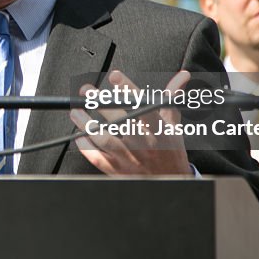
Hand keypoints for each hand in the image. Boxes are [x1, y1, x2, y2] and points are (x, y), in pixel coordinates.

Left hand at [70, 70, 191, 175]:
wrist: (169, 183)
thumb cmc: (170, 151)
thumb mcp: (173, 124)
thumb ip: (171, 98)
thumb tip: (182, 76)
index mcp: (158, 130)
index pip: (142, 106)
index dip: (128, 89)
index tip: (115, 76)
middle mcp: (143, 144)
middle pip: (118, 120)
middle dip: (99, 103)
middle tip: (86, 91)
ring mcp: (128, 158)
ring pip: (103, 139)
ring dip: (86, 124)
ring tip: (76, 111)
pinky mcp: (117, 171)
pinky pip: (96, 158)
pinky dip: (85, 146)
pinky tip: (79, 135)